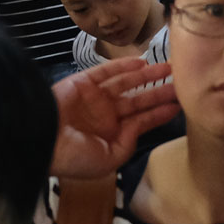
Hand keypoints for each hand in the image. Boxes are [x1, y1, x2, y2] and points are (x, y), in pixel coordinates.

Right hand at [52, 59, 179, 178]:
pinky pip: (106, 71)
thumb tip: (140, 127)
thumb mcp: (108, 160)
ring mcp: (94, 98)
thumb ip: (127, 144)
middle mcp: (105, 115)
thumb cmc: (75, 157)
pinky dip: (122, 66)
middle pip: (138, 100)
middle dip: (159, 91)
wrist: (43, 140)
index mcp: (110, 136)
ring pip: (126, 83)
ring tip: (167, 67)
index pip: (141, 121)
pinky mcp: (82, 82)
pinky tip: (141, 62)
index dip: (160, 113)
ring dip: (147, 75)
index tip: (180, 104)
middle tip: (180, 81)